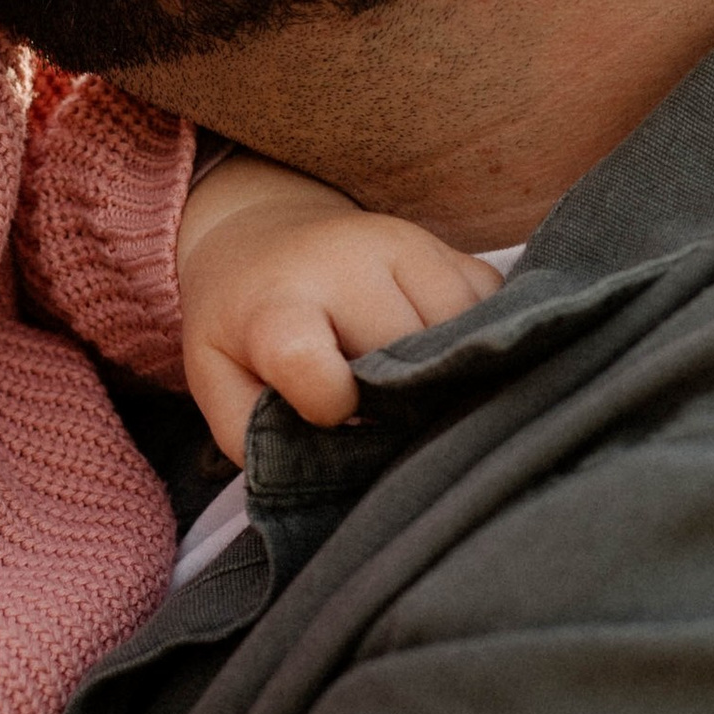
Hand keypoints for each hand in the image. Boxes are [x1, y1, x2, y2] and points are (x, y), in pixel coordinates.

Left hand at [176, 153, 505, 463]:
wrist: (262, 242)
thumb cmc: (242, 333)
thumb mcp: (220, 387)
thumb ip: (260, 438)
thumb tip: (335, 471)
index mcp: (278, 303)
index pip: (315, 368)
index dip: (331, 409)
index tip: (331, 418)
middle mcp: (348, 263)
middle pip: (405, 354)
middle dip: (400, 400)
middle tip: (379, 414)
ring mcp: (408, 247)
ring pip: (463, 330)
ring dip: (447, 374)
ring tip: (410, 386)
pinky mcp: (451, 249)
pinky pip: (494, 306)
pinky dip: (479, 342)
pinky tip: (440, 355)